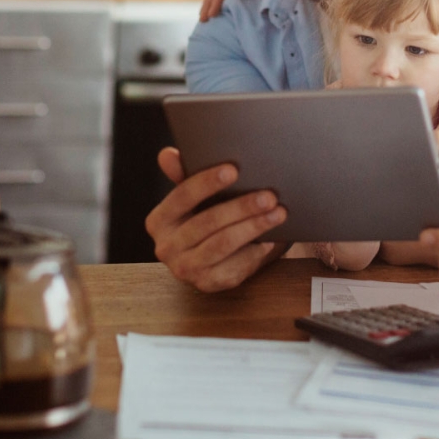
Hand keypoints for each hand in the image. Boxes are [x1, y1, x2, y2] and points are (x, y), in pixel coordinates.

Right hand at [145, 147, 287, 291]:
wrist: (210, 256)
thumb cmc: (203, 215)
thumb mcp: (194, 196)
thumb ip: (183, 173)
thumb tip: (167, 155)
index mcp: (159, 219)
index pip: (182, 196)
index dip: (207, 182)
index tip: (234, 170)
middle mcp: (166, 247)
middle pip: (207, 222)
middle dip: (241, 207)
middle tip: (269, 195)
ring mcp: (185, 268)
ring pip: (223, 244)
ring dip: (254, 227)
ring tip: (278, 213)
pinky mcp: (207, 283)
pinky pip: (235, 265)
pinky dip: (255, 251)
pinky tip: (273, 238)